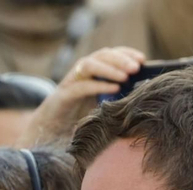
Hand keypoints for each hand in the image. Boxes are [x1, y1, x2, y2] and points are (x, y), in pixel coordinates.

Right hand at [21, 47, 144, 146]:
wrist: (50, 133)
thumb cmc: (78, 121)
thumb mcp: (102, 107)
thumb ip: (116, 99)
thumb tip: (142, 96)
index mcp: (91, 73)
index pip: (109, 54)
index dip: (125, 53)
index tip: (142, 60)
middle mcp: (81, 74)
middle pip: (101, 55)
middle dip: (120, 59)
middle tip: (136, 68)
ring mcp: (71, 83)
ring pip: (89, 65)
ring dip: (109, 68)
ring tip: (126, 76)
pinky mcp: (63, 96)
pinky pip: (82, 86)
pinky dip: (99, 85)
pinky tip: (115, 89)